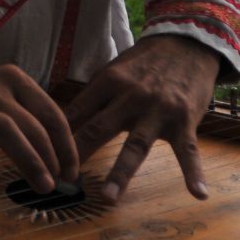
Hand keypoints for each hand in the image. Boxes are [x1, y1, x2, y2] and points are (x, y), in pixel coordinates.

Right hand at [0, 64, 75, 198]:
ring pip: (6, 131)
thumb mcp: (7, 99)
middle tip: (58, 184)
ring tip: (43, 187)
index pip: (50, 113)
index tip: (72, 171)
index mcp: (14, 79)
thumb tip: (63, 162)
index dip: (66, 145)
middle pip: (32, 124)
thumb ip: (32, 121)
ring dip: (29, 161)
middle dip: (51, 157)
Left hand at [64, 34, 221, 203]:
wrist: (188, 43)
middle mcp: (131, 96)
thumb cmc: (144, 62)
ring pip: (137, 145)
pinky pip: (188, 151)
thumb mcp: (114, 70)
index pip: (77, 112)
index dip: (57, 135)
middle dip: (78, 154)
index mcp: (108, 82)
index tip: (42, 158)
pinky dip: (193, 172)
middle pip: (99, 128)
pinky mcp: (185, 121)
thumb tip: (60, 123)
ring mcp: (159, 111)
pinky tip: (197, 194)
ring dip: (121, 173)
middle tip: (59, 180)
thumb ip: (92, 97)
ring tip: (108, 197)